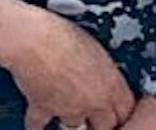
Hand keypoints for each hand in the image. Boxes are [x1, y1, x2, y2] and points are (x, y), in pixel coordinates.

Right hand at [0, 7, 133, 129]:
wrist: (29, 40)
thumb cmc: (60, 35)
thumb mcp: (94, 47)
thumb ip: (102, 68)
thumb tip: (100, 71)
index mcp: (111, 85)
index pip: (127, 109)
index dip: (123, 111)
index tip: (118, 110)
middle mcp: (93, 102)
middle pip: (106, 125)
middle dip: (102, 123)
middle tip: (98, 120)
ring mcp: (68, 108)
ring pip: (75, 126)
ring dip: (73, 123)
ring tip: (71, 120)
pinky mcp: (43, 108)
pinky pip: (39, 123)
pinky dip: (36, 125)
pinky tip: (36, 126)